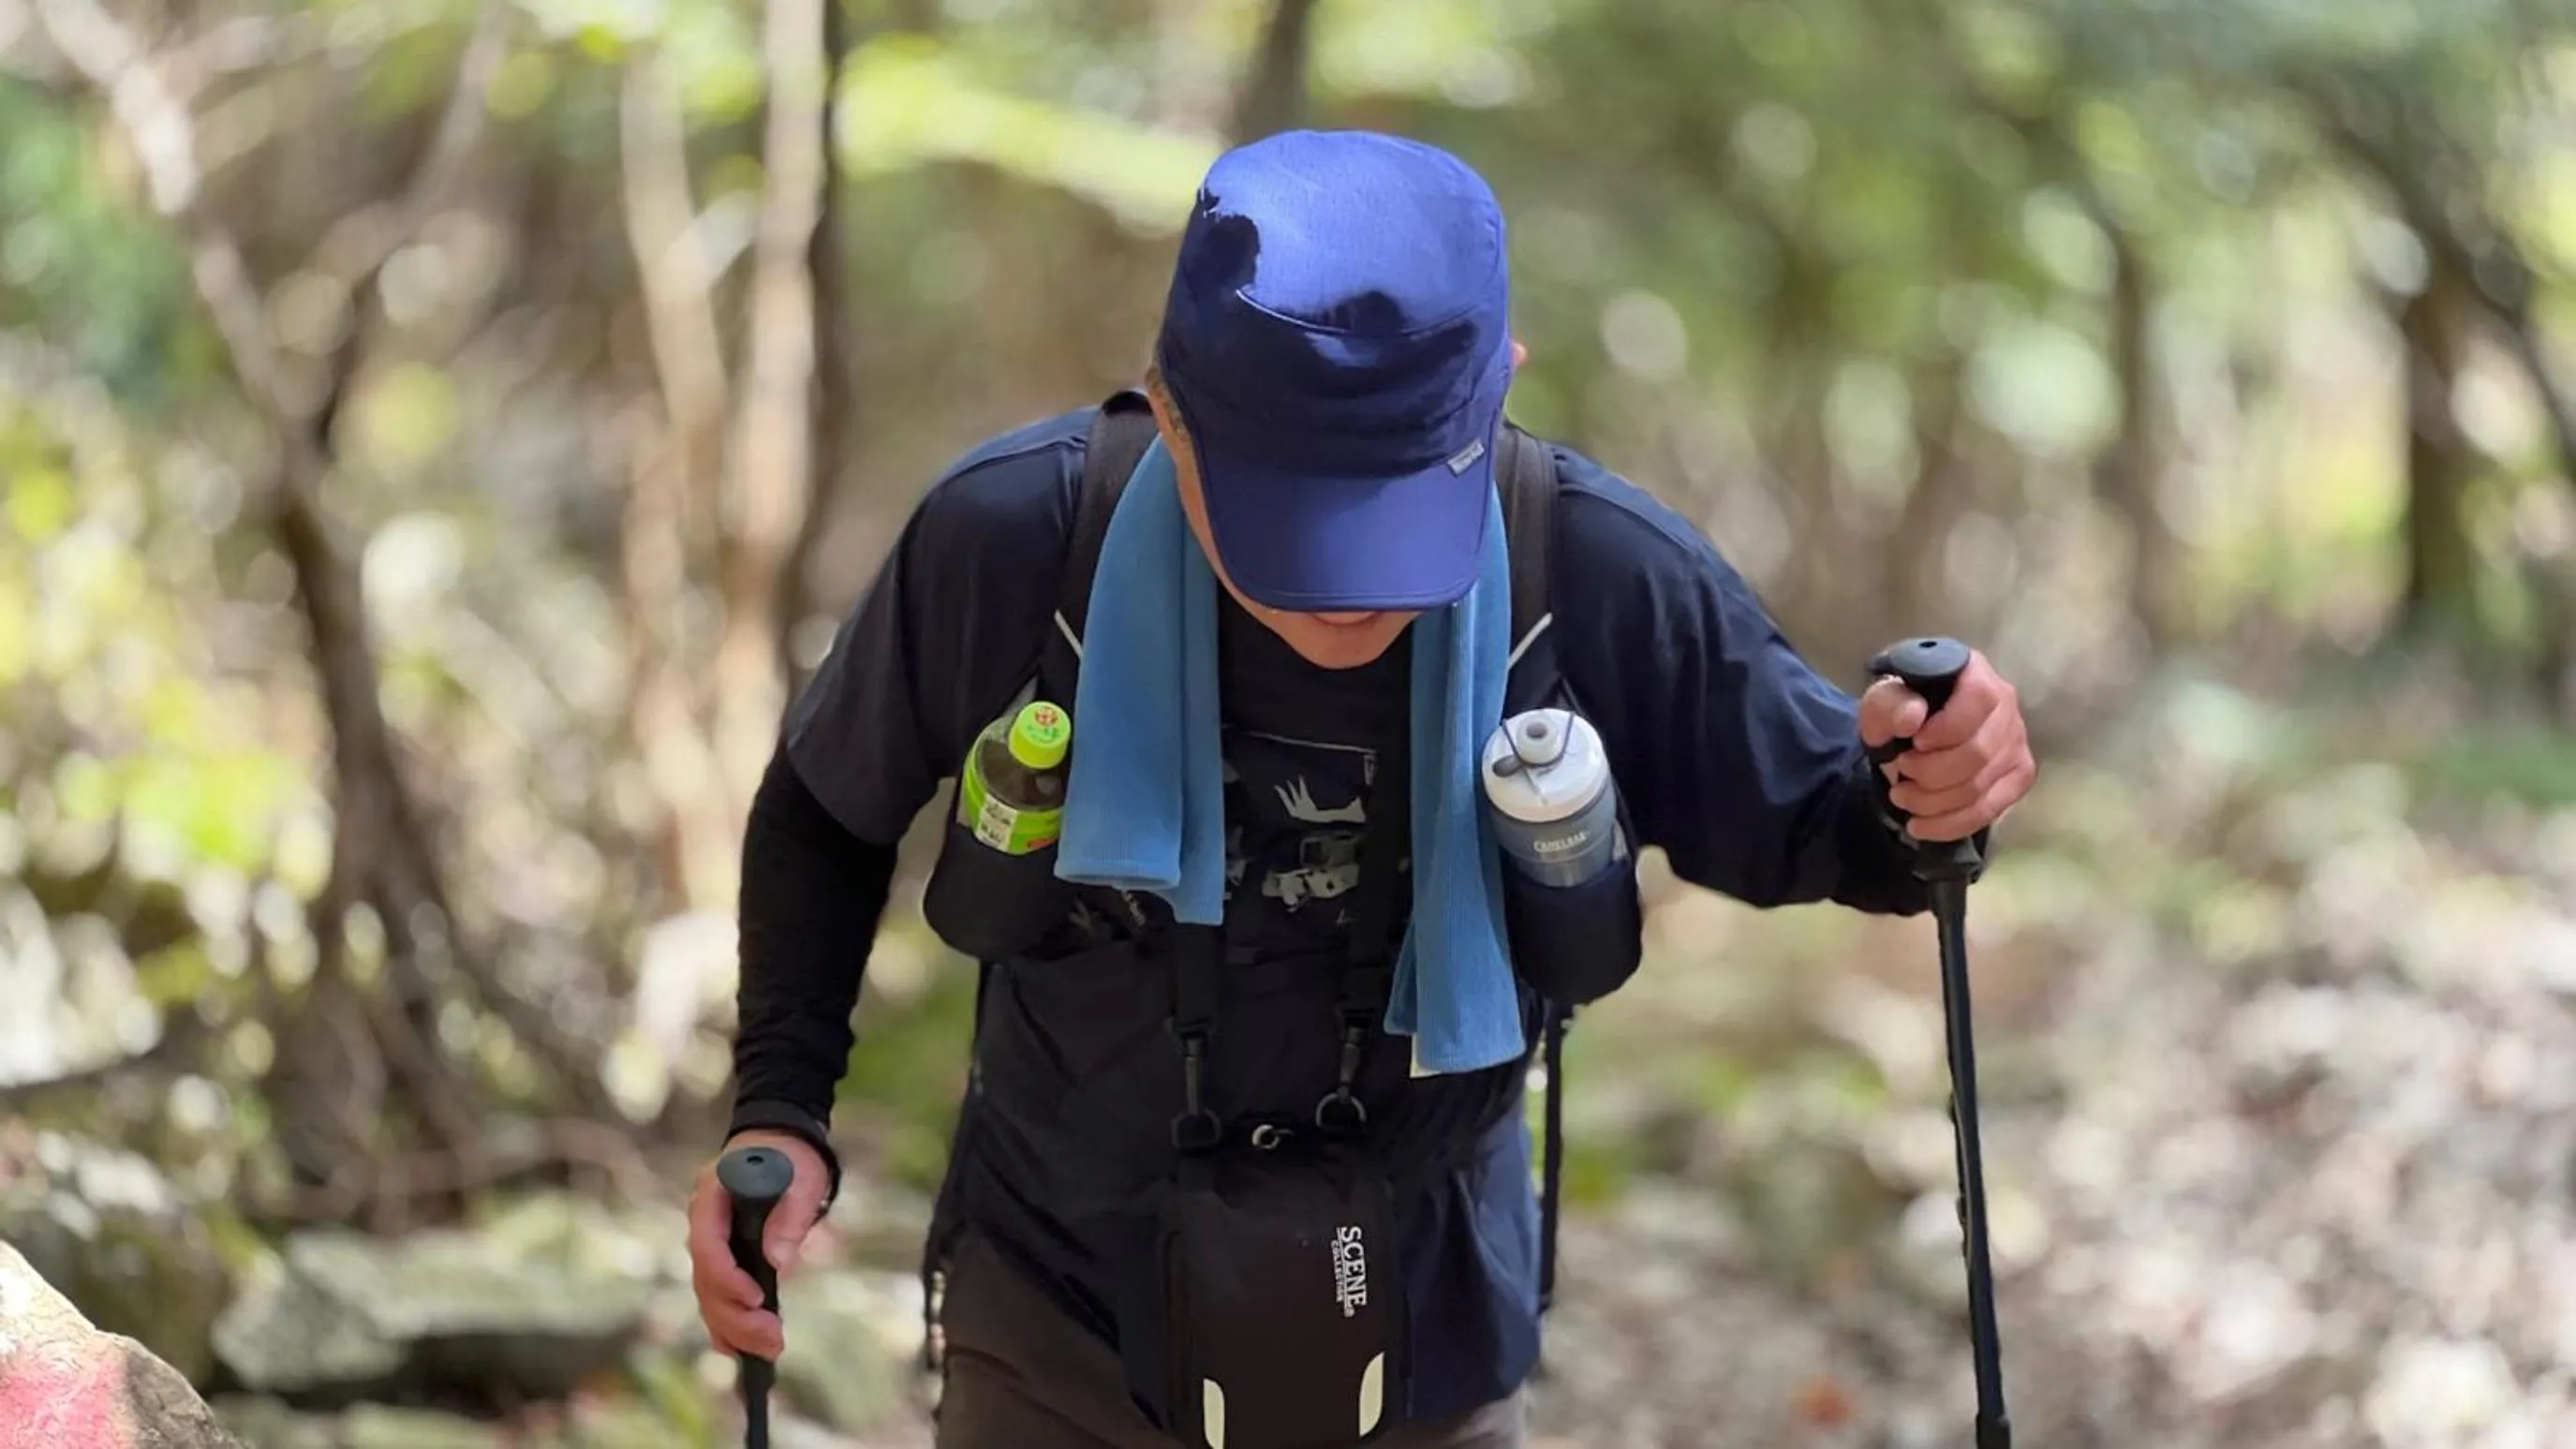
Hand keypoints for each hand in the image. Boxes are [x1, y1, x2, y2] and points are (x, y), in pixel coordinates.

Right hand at [688, 1131, 831, 1361]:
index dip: (727, 1276)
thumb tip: (776, 1262)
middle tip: (772, 1339)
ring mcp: (709, 1243)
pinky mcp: (722, 1259)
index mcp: (712, 1196)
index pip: (707, 1243)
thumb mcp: (800, 1176)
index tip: (757, 1297)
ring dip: (735, 1327)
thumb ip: (789, 1214)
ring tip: (769, 1350)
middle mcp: (702, 1223)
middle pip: (706, 1280)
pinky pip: (716, 1297)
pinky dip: (726, 1325)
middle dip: (736, 1315)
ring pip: (709, 1295)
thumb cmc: (791, 1155)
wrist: (780, 1143)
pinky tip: (740, 1350)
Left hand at [1857, 648, 2033, 841]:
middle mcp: (2007, 705)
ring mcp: (2017, 743)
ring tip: (1901, 797)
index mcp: (1976, 673)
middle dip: (1930, 774)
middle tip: (1900, 772)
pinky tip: (1921, 826)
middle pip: (1979, 754)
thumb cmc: (1900, 709)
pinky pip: (1990, 810)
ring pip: (1980, 788)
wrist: (1911, 733)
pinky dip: (1950, 825)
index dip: (1946, 729)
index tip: (1913, 743)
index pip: (1979, 700)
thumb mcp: (1882, 701)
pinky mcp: (2018, 776)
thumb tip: (1912, 718)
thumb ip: (1889, 704)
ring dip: (1932, 802)